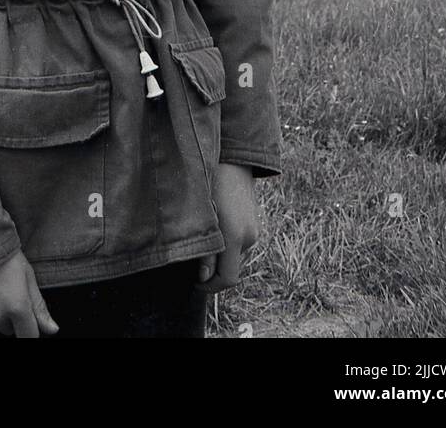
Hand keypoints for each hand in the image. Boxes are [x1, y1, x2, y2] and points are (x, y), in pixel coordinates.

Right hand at [0, 251, 58, 337]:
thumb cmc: (3, 255)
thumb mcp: (27, 276)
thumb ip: (39, 306)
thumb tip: (52, 330)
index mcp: (17, 307)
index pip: (29, 336)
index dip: (29, 328)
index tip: (25, 319)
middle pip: (8, 330)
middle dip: (9, 315)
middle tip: (4, 290)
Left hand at [197, 163, 258, 291]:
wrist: (235, 159)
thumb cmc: (212, 181)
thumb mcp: (203, 214)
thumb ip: (205, 248)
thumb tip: (203, 277)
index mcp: (236, 236)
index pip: (227, 279)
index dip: (210, 287)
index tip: (194, 282)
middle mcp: (249, 237)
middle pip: (229, 269)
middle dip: (211, 269)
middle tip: (191, 256)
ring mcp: (254, 231)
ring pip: (232, 256)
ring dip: (218, 254)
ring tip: (201, 234)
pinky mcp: (254, 225)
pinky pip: (238, 243)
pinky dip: (225, 243)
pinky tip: (213, 225)